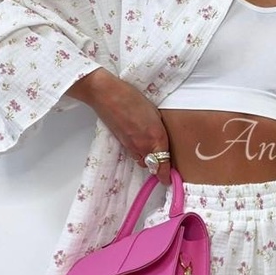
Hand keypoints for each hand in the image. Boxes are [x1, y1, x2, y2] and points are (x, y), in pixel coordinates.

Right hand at [67, 69, 171, 184]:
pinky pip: (133, 153)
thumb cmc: (132, 99)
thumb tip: (162, 143)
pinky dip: (137, 151)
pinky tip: (138, 138)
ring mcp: (131, 146)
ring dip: (147, 158)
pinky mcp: (121, 143)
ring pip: (142, 160)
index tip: (168, 180)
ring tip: (149, 145)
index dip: (166, 175)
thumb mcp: (155, 114)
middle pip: (152, 166)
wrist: (107, 95)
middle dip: (158, 164)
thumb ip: (159, 131)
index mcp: (156, 138)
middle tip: (163, 157)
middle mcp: (143, 146)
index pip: (162, 165)